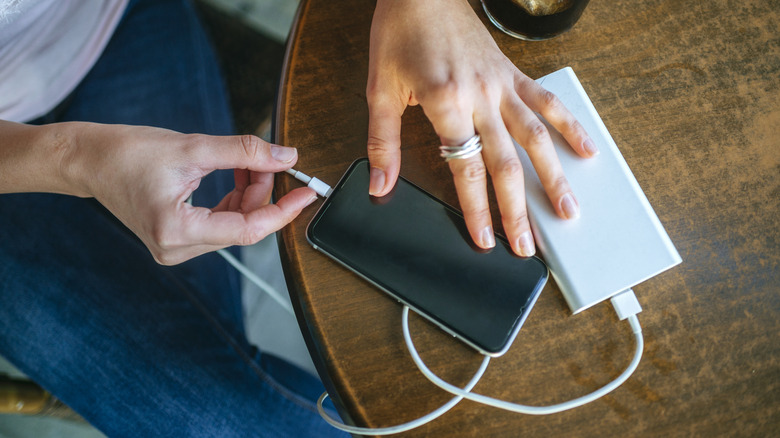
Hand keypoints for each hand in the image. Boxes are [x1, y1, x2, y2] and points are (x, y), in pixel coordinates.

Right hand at [61, 123, 315, 264]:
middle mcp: (176, 249)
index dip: (283, 211)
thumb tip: (286, 157)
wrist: (89, 160)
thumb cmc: (127, 153)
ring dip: (249, 195)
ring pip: (234, 225)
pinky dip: (234, 199)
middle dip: (263, 192)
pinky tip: (235, 175)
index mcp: (176, 231)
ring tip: (247, 162)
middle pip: (243, 226)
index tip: (307, 193)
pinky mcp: (177, 240)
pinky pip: (220, 224)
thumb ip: (244, 152)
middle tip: (270, 159)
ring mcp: (176, 249)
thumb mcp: (192, 146)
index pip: (248, 230)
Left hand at [366, 0, 597, 256]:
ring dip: (553, 177)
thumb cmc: (400, 33)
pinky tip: (586, 151)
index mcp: (445, 101)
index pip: (466, 168)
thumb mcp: (380, 90)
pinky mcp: (513, 73)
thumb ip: (383, 142)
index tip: (486, 239)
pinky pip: (547, 102)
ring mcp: (502, 85)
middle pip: (506, 163)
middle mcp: (480, 96)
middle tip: (527, 246)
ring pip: (535, 138)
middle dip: (518, 210)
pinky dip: (569, 126)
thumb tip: (380, 185)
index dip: (477, 209)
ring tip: (568, 211)